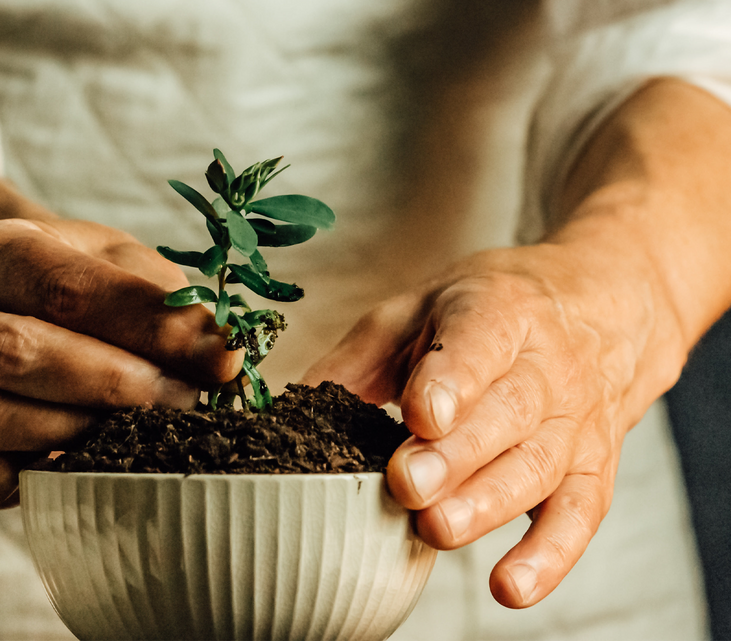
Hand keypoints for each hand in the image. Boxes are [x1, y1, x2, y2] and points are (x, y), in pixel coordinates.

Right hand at [0, 217, 242, 519]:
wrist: (14, 298)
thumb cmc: (79, 279)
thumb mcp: (124, 266)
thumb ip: (166, 305)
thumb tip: (222, 356)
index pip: (59, 286)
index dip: (140, 323)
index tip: (212, 356)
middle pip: (13, 351)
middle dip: (110, 383)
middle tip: (179, 398)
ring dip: (70, 432)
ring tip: (133, 432)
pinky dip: (1, 486)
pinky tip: (57, 472)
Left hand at [304, 239, 684, 608]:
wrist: (600, 308)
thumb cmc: (492, 310)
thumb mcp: (421, 307)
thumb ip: (361, 356)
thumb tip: (293, 407)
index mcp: (500, 309)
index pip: (481, 341)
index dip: (452, 379)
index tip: (420, 413)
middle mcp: (548, 364)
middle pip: (508, 411)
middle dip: (456, 454)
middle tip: (407, 484)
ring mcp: (576, 419)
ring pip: (538, 465)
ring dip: (488, 504)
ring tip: (437, 529)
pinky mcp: (594, 467)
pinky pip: (580, 515)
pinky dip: (549, 556)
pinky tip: (509, 587)